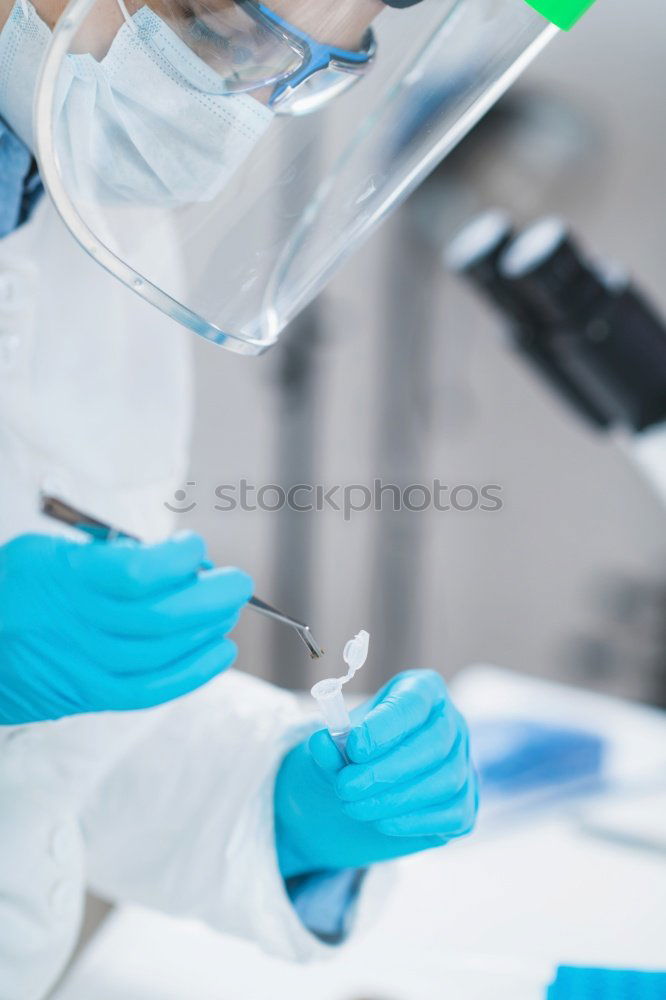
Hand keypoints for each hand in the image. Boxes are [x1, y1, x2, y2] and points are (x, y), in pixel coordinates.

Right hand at [0, 533, 252, 723]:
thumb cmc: (15, 588)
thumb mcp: (47, 550)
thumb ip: (105, 551)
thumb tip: (168, 557)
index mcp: (67, 578)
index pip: (137, 572)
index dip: (178, 559)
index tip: (193, 547)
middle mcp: (79, 624)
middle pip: (162, 616)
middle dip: (212, 596)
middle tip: (237, 582)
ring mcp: (87, 664)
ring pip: (164, 652)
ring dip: (209, 629)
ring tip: (229, 610)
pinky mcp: (93, 694)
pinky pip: (152, 689)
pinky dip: (194, 672)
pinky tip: (220, 651)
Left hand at [275, 670, 476, 877]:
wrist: (357, 795)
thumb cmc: (348, 757)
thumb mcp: (330, 746)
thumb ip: (328, 745)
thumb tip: (321, 742)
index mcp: (421, 690)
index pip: (414, 701)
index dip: (387, 725)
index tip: (355, 748)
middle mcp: (450, 722)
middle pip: (435, 743)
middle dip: (388, 769)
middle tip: (346, 787)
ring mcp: (463, 762)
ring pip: (446, 780)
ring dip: (396, 798)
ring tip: (354, 807)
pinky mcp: (465, 803)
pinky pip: (452, 814)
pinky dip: (415, 821)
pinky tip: (381, 822)